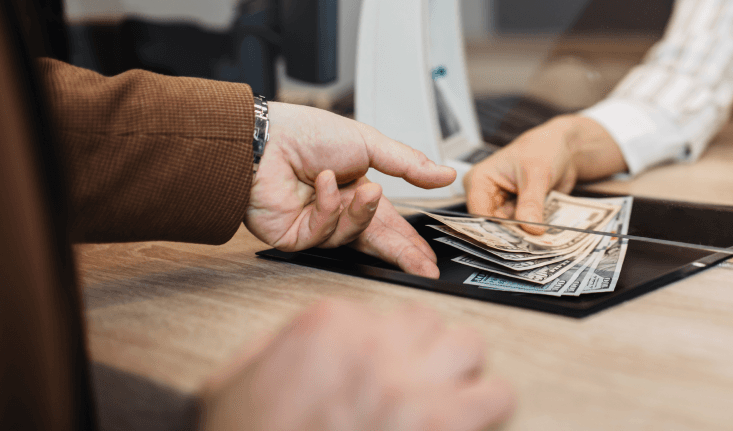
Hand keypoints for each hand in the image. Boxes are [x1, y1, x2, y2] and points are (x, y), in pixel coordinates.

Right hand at [201, 299, 515, 430]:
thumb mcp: (236, 381)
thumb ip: (275, 346)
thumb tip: (307, 339)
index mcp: (327, 327)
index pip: (382, 313)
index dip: (384, 347)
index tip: (380, 369)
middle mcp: (374, 346)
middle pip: (429, 322)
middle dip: (424, 352)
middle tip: (413, 384)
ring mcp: (411, 385)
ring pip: (469, 346)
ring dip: (458, 373)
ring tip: (444, 400)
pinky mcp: (441, 424)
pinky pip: (495, 395)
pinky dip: (487, 407)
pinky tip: (468, 422)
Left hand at [246, 102, 455, 276]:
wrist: (265, 137)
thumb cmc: (306, 133)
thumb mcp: (369, 143)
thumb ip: (409, 164)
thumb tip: (445, 175)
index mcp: (358, 191)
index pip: (390, 224)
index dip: (410, 242)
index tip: (429, 259)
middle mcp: (338, 211)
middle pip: (375, 242)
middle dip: (401, 255)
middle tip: (423, 269)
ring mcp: (316, 226)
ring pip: (351, 236)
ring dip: (360, 212)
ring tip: (364, 189)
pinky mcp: (294, 237)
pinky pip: (322, 235)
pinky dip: (327, 207)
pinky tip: (322, 184)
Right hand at [465, 115, 625, 233]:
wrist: (564, 150)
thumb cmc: (543, 149)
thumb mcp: (537, 173)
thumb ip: (531, 202)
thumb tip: (530, 229)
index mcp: (480, 180)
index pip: (479, 213)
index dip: (494, 230)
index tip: (512, 245)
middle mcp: (487, 196)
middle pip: (493, 225)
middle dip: (511, 237)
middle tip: (529, 248)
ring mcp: (503, 206)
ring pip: (509, 230)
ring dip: (524, 238)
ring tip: (539, 245)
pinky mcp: (518, 213)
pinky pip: (523, 229)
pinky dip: (533, 233)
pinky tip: (544, 241)